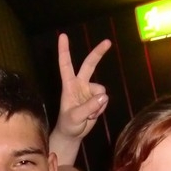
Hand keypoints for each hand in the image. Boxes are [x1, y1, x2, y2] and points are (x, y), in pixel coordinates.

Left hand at [50, 33, 110, 162]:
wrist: (72, 134)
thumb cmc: (68, 124)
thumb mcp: (75, 117)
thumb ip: (89, 107)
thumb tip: (104, 96)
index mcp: (69, 85)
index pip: (65, 65)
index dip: (64, 51)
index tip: (62, 36)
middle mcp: (80, 85)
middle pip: (89, 65)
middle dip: (98, 53)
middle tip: (108, 42)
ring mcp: (89, 91)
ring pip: (101, 90)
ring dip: (98, 104)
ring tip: (88, 115)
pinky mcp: (97, 99)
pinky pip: (104, 100)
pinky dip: (101, 109)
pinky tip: (93, 115)